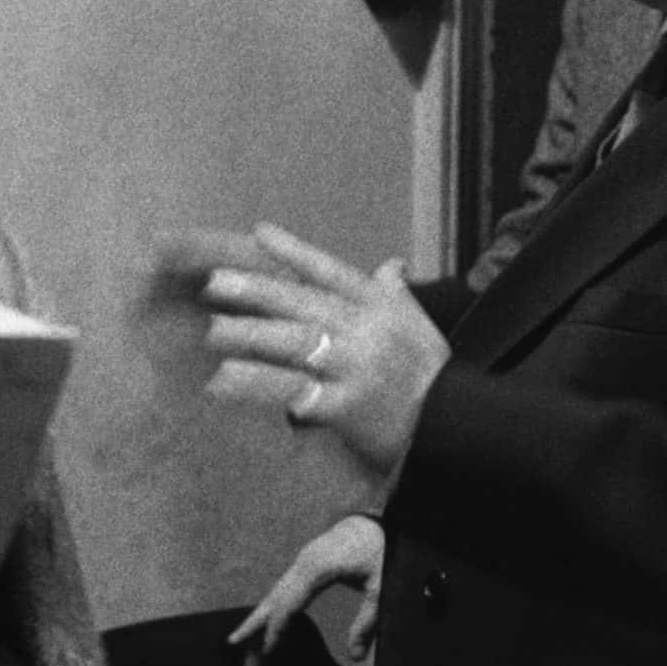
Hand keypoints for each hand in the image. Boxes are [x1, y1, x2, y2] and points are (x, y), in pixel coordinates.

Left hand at [196, 223, 450, 478]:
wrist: (454, 431)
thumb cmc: (434, 381)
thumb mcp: (421, 329)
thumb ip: (398, 294)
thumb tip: (392, 264)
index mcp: (382, 308)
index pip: (332, 271)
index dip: (295, 252)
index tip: (260, 234)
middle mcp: (367, 330)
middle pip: (304, 302)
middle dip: (257, 289)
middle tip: (216, 282)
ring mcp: (356, 367)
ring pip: (295, 341)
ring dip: (251, 334)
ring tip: (212, 331)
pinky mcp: (346, 405)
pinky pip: (292, 390)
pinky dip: (257, 384)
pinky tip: (224, 380)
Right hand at [229, 513, 385, 657]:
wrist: (380, 518)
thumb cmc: (382, 550)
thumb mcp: (381, 587)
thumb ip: (368, 623)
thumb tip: (356, 657)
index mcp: (318, 569)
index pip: (290, 604)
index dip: (277, 629)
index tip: (267, 652)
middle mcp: (304, 562)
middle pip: (274, 596)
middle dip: (255, 621)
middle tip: (233, 643)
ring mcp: (304, 559)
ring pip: (277, 589)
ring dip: (261, 612)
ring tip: (241, 634)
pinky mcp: (308, 559)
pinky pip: (286, 584)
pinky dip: (275, 603)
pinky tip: (271, 616)